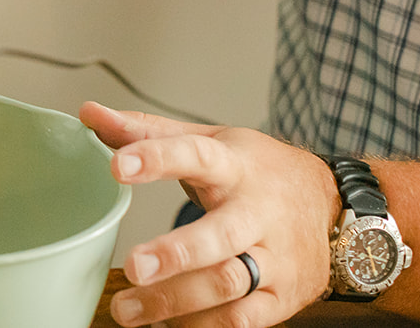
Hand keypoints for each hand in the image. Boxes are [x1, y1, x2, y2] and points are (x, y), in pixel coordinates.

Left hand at [81, 102, 337, 326]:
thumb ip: (146, 131)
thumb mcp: (208, 139)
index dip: (156, 158)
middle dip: (176, 253)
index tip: (117, 166)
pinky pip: (244, 319)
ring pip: (228, 283)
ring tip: (127, 311)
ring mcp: (275, 257)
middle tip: (133, 266)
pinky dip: (205, 326)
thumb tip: (88, 112)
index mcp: (233, 165)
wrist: (330, 203)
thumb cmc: (254, 169)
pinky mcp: (283, 296)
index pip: (195, 155)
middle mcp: (257, 212)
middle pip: (220, 236)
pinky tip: (168, 326)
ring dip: (176, 301)